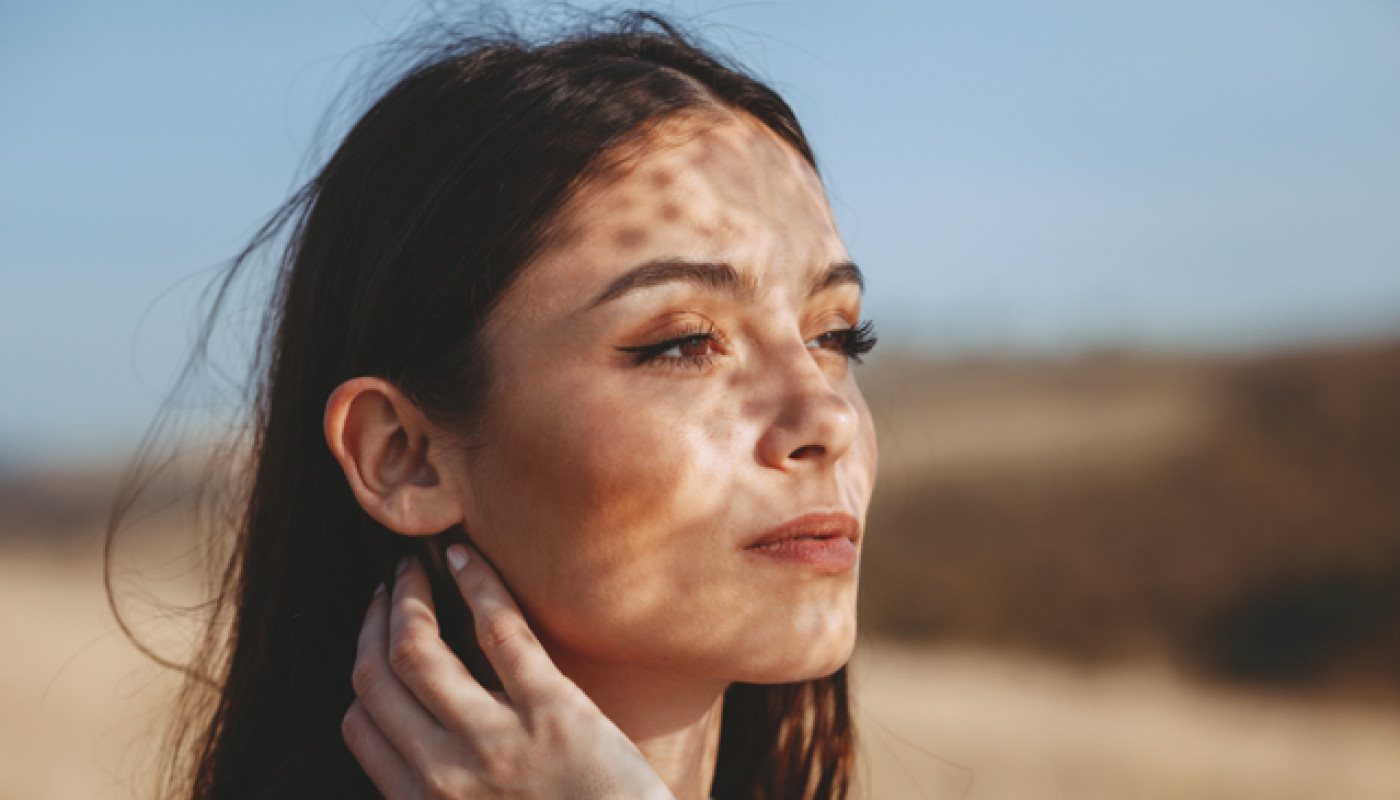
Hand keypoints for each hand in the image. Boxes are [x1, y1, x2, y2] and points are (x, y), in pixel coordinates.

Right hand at [342, 544, 674, 799]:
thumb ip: (449, 789)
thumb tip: (429, 734)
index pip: (361, 725)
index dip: (363, 670)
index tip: (375, 638)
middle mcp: (446, 774)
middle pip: (378, 677)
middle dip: (374, 620)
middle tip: (390, 584)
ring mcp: (497, 740)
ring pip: (418, 649)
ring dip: (409, 594)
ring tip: (417, 566)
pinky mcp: (555, 710)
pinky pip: (500, 632)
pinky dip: (477, 584)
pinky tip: (466, 558)